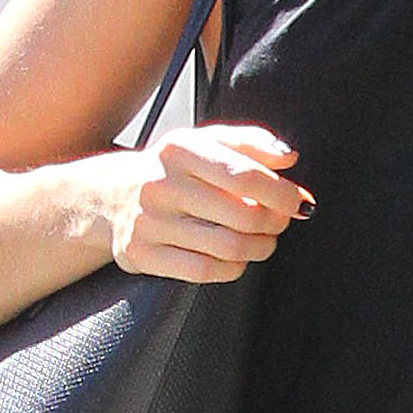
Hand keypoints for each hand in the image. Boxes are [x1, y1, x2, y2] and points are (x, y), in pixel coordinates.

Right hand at [104, 125, 309, 282]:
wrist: (113, 196)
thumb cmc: (175, 169)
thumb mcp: (207, 142)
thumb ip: (251, 143)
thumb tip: (289, 159)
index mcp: (180, 149)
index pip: (245, 175)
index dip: (282, 193)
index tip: (299, 201)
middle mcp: (161, 184)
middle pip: (243, 215)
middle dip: (275, 222)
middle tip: (282, 221)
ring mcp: (149, 222)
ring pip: (229, 247)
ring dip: (261, 247)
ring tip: (265, 240)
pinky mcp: (143, 254)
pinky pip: (205, 271)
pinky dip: (233, 268)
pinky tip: (238, 258)